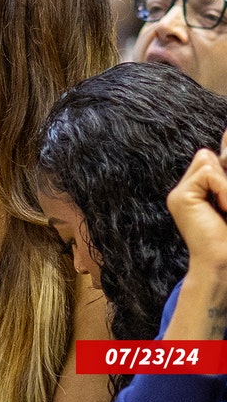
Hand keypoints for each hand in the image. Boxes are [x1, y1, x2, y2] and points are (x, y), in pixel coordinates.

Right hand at [166, 140, 226, 271]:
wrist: (223, 262)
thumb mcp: (226, 197)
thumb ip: (222, 176)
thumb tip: (225, 140)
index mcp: (193, 190)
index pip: (207, 159)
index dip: (222, 163)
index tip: (221, 185)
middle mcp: (182, 190)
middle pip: (207, 157)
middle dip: (224, 177)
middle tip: (225, 205)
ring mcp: (178, 194)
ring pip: (208, 162)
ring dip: (226, 185)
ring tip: (226, 208)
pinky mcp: (181, 198)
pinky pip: (210, 174)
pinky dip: (224, 189)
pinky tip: (222, 209)